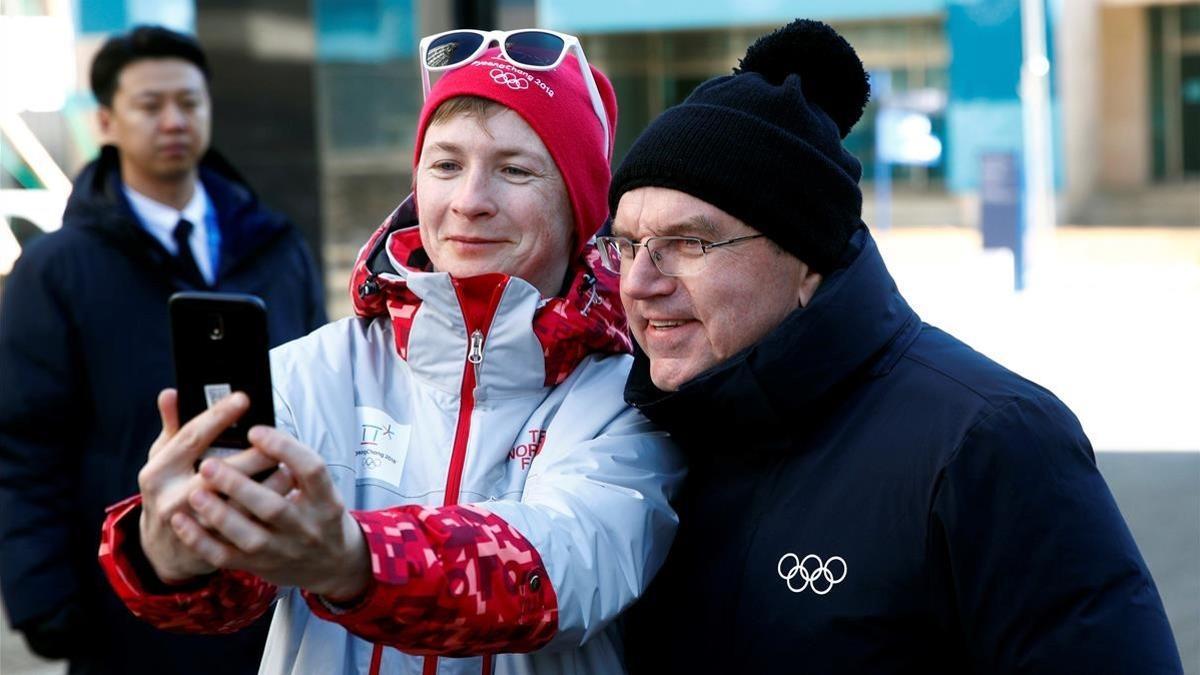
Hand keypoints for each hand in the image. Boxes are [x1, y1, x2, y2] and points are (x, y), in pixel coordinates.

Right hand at [137, 389, 287, 582]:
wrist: (164, 549)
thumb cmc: (168, 492)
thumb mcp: (163, 460)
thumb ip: (173, 428)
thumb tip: (172, 393)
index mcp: (159, 472)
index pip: (191, 437)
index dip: (218, 417)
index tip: (244, 399)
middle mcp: (173, 499)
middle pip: (219, 471)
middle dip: (252, 453)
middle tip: (278, 439)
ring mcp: (195, 525)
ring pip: (239, 503)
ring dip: (269, 482)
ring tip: (289, 465)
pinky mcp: (215, 545)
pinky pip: (249, 527)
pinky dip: (270, 507)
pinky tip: (288, 491)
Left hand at [172, 426, 370, 601]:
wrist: (331, 564)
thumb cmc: (319, 515)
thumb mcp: (323, 488)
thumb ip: (297, 462)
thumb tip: (256, 430)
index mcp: (326, 500)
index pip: (312, 470)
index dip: (285, 449)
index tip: (255, 432)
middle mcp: (307, 527)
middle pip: (274, 507)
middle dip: (239, 485)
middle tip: (209, 464)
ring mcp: (283, 550)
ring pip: (249, 536)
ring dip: (219, 515)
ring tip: (195, 493)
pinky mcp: (259, 565)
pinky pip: (226, 557)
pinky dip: (201, 541)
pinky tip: (182, 521)